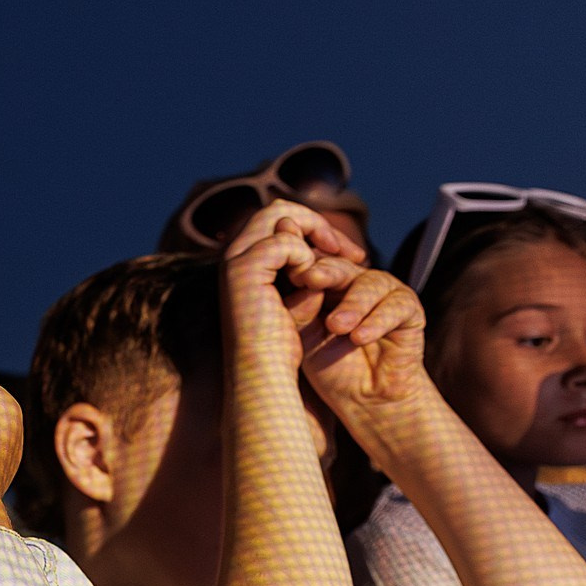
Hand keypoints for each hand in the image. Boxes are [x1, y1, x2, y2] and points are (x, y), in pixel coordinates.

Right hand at [218, 200, 366, 373]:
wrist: (262, 375)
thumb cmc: (279, 349)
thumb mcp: (297, 302)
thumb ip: (305, 274)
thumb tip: (323, 254)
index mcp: (243, 262)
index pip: (278, 220)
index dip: (313, 229)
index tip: (346, 255)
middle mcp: (233, 255)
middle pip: (279, 209)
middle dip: (319, 224)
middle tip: (351, 253)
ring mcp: (235, 259)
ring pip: (282, 216)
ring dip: (317, 235)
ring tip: (344, 261)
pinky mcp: (245, 269)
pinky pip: (286, 242)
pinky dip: (307, 258)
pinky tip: (315, 284)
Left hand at [296, 268, 429, 414]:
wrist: (365, 401)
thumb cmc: (330, 368)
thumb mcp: (305, 337)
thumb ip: (300, 307)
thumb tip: (302, 277)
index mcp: (327, 284)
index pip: (315, 262)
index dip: (305, 263)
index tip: (288, 269)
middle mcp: (356, 281)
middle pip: (341, 266)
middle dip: (326, 272)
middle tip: (311, 279)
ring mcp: (384, 293)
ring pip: (370, 284)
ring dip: (352, 305)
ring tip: (337, 327)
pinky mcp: (409, 310)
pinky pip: (396, 306)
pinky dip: (377, 322)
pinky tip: (360, 338)